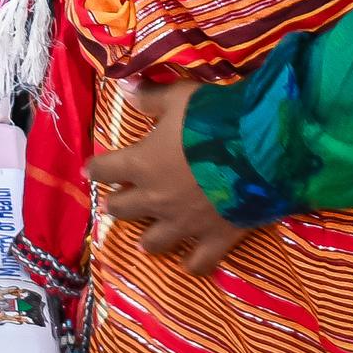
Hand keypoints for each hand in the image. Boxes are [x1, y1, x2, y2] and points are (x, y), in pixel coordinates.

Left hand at [84, 82, 251, 271]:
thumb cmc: (214, 119)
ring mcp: (184, 224)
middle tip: (120, 200)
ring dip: (147, 238)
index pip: (105, 169)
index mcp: (142, 164)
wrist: (261, 149)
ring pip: (152, 242)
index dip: (95, 168)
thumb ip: (150, 98)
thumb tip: (125, 88)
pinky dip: (193, 264)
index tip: (91, 169)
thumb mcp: (180, 98)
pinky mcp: (214, 238)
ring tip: (148, 238)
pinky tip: (190, 263)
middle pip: (121, 209)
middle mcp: (156, 199)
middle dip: (117, 203)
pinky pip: (198, 263)